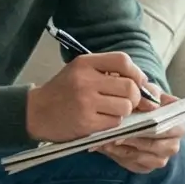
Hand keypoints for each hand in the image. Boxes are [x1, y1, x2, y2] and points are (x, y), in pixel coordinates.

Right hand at [27, 51, 144, 141]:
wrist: (37, 112)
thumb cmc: (64, 91)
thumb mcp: (81, 71)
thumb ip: (109, 73)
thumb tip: (148, 85)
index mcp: (85, 63)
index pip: (122, 61)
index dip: (136, 73)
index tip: (138, 82)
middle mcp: (85, 80)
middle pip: (129, 87)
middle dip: (135, 97)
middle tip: (127, 101)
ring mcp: (85, 102)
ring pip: (125, 106)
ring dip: (123, 111)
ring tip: (110, 110)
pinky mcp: (86, 123)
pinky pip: (115, 122)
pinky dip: (113, 123)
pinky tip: (101, 120)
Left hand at [101, 87, 183, 172]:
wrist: (136, 117)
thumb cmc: (145, 104)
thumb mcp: (147, 93)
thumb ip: (149, 94)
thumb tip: (152, 105)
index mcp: (178, 126)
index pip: (168, 129)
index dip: (150, 127)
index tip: (133, 123)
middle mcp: (173, 145)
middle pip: (155, 146)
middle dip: (134, 139)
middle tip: (116, 134)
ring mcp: (160, 158)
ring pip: (142, 157)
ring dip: (123, 149)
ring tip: (107, 140)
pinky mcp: (146, 167)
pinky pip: (133, 164)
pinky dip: (119, 156)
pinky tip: (108, 146)